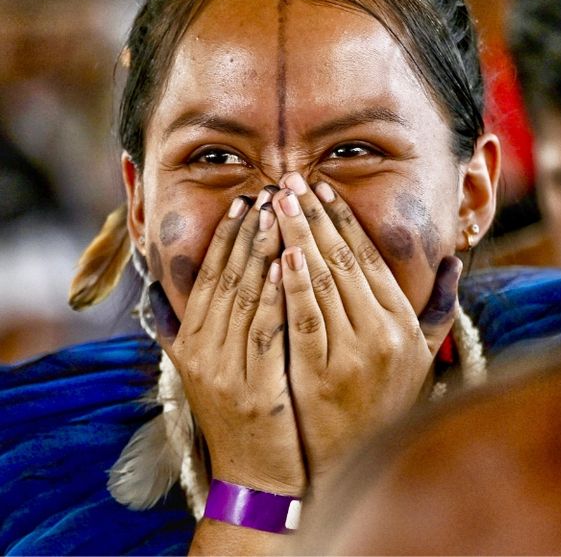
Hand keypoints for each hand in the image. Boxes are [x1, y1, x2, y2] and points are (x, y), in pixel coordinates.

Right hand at [165, 188, 305, 495]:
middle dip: (249, 233)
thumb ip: (186, 335)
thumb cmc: (244, 418)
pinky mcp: (257, 390)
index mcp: (192, 345)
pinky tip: (292, 265)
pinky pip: (268, 332)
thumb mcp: (208, 373)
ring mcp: (228, 372)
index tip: (247, 202)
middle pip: (227, 280)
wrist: (255, 476)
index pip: (211, 279)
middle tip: (270, 193)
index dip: (228, 238)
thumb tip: (159, 297)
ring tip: (281, 214)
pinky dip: (279, 295)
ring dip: (264, 252)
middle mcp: (203, 354)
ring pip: (247, 299)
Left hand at [270, 173, 460, 484]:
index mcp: (402, 324)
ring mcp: (352, 355)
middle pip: (345, 261)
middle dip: (316, 217)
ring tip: (278, 203)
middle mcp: (383, 334)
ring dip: (298, 237)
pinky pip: (303, 318)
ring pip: (322, 282)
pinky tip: (279, 254)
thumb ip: (436, 310)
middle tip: (291, 182)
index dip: (345, 221)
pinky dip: (291, 283)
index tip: (323, 190)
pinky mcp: (320, 375)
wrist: (347, 468)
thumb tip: (454, 264)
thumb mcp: (420, 359)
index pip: (371, 258)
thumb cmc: (382, 409)